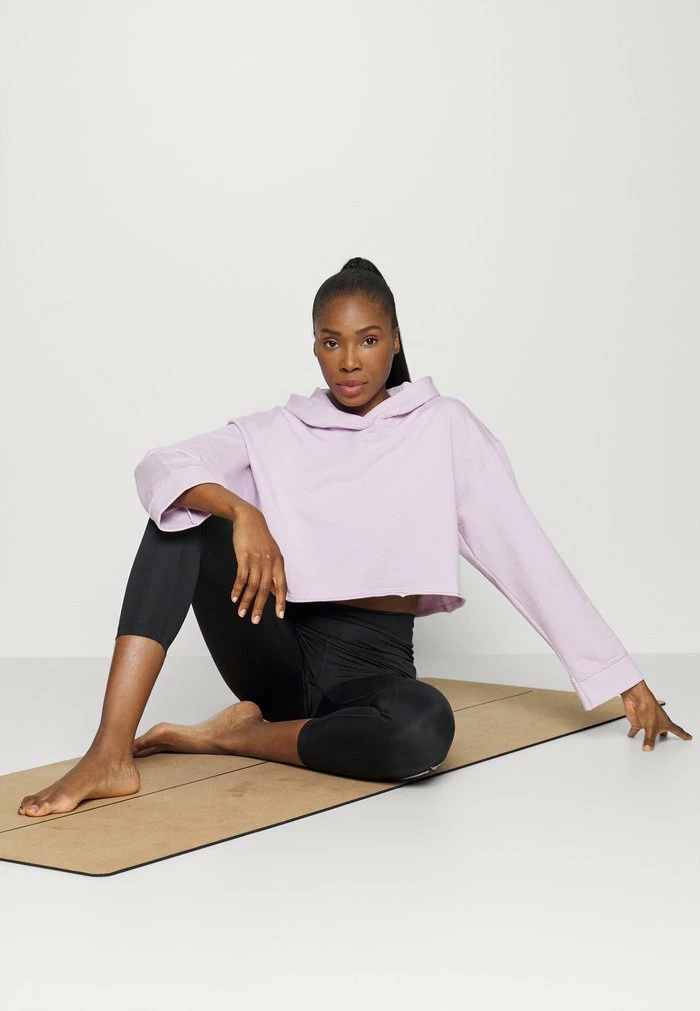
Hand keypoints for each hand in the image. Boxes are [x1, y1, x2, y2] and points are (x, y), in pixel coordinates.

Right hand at [230, 507, 287, 623]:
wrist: (249, 519)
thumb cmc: (260, 538)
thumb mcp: (272, 554)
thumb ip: (274, 573)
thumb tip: (276, 592)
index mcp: (278, 563)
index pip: (282, 586)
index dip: (281, 601)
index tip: (280, 615)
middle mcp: (269, 562)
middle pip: (266, 589)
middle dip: (260, 607)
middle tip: (255, 620)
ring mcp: (256, 559)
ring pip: (252, 586)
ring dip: (246, 601)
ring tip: (241, 613)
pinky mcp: (244, 556)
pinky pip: (241, 577)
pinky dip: (237, 589)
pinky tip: (234, 598)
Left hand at [620, 680, 691, 751]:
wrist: (635, 697)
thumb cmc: (648, 706)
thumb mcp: (651, 726)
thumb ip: (649, 739)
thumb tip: (648, 748)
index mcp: (665, 722)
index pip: (677, 730)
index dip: (683, 734)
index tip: (688, 737)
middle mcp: (656, 722)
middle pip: (662, 731)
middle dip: (664, 736)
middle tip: (667, 741)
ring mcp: (646, 722)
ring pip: (648, 732)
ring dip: (647, 737)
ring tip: (648, 743)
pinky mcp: (637, 721)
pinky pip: (635, 729)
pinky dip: (633, 733)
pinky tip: (631, 736)